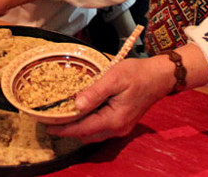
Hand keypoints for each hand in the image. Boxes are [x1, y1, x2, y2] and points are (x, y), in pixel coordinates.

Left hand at [47, 58, 168, 142]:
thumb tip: (76, 105)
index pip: (82, 129)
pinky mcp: (123, 122)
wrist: (160, 76)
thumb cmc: (137, 73)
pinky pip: (101, 128)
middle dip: (69, 130)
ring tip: (63, 115)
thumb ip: (95, 92)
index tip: (47, 126)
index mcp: (114, 119)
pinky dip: (89, 124)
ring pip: (93, 134)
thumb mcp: (114, 77)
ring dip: (79, 127)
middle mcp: (118, 128)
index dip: (64, 129)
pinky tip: (82, 112)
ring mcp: (122, 127)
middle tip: (52, 118)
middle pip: (86, 135)